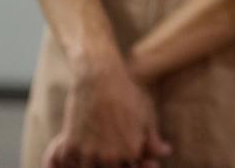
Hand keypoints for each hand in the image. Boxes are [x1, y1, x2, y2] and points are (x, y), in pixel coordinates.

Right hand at [43, 57, 171, 167]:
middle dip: (112, 163)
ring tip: (96, 146)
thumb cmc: (127, 93)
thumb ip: (153, 140)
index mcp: (131, 151)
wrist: (99, 76)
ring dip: (91, 162)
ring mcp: (88, 152)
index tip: (134, 156)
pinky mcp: (70, 145)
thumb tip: (165, 152)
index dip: (133, 162)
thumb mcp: (146, 115)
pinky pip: (68, 163)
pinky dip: (71, 159)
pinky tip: (80, 149)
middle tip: (111, 145)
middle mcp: (109, 156)